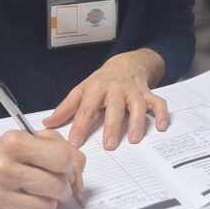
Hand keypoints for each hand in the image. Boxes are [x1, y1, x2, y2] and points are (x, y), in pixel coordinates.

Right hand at [0, 128, 85, 208]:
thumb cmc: (7, 154)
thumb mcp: (35, 139)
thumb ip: (65, 150)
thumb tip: (79, 178)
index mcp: (14, 143)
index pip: (62, 159)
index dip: (71, 166)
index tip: (66, 168)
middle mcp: (2, 169)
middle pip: (57, 186)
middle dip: (64, 187)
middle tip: (54, 184)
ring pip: (48, 208)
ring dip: (50, 202)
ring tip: (37, 193)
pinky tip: (22, 202)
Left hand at [43, 49, 169, 149]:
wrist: (126, 63)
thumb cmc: (101, 81)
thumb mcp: (82, 90)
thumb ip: (66, 108)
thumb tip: (47, 124)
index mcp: (96, 88)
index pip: (86, 109)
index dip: (80, 126)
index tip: (75, 143)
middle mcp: (116, 89)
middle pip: (114, 108)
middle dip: (112, 126)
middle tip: (109, 145)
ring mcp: (133, 91)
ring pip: (137, 105)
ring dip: (137, 122)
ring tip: (134, 139)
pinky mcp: (148, 93)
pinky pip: (158, 102)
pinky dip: (162, 114)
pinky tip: (162, 127)